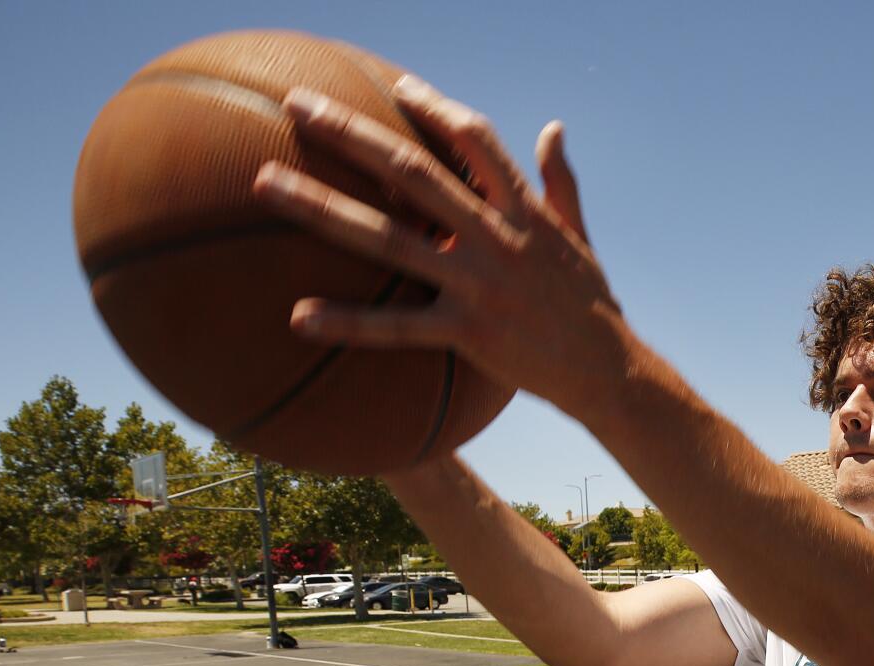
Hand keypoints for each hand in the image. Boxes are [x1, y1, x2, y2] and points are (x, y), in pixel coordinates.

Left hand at [251, 77, 625, 421]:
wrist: (608, 370)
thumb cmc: (589, 302)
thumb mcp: (578, 234)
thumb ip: (560, 181)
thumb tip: (552, 128)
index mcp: (523, 210)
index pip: (475, 140)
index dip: (435, 109)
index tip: (396, 87)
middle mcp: (495, 238)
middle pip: (412, 172)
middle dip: (350, 133)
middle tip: (296, 103)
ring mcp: (478, 284)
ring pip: (388, 239)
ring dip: (321, 208)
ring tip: (264, 183)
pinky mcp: (468, 333)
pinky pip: (397, 327)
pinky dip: (348, 322)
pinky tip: (297, 317)